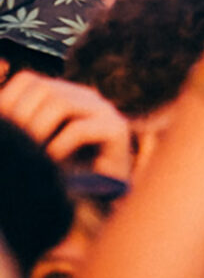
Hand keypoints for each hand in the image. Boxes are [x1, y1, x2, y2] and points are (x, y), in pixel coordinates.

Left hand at [0, 73, 131, 176]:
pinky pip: (80, 129)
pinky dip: (58, 145)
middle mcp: (84, 96)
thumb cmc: (66, 173)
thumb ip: (22, 130)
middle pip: (44, 88)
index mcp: (63, 94)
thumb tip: (0, 123)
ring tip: (30, 153)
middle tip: (11, 143)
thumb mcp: (38, 145)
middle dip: (22, 116)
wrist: (107, 197)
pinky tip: (50, 161)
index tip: (0, 127)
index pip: (28, 80)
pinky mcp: (116, 130)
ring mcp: (103, 110)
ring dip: (38, 129)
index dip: (8, 99)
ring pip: (62, 103)